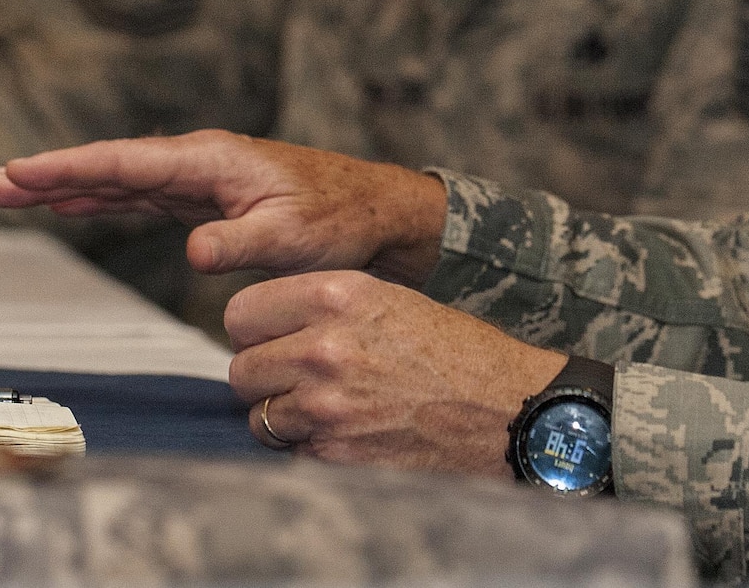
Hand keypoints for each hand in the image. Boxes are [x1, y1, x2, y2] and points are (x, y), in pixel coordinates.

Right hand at [0, 131, 448, 283]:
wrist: (376, 213)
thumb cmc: (339, 219)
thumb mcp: (291, 235)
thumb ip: (240, 243)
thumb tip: (193, 251)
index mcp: (213, 160)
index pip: (127, 162)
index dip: (68, 168)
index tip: (18, 171)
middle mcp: (201, 162)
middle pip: (111, 166)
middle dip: (49, 173)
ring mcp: (202, 179)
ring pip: (122, 179)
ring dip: (68, 185)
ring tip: (10, 191)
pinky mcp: (208, 200)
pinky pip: (143, 196)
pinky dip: (105, 197)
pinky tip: (73, 202)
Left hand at [225, 271, 564, 470]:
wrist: (505, 409)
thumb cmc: (455, 352)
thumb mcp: (392, 301)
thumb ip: (326, 306)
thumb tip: (268, 325)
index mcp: (339, 295)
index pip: (242, 311)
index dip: (255, 329)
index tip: (271, 339)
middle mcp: (325, 347)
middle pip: (242, 368)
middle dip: (265, 378)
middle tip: (300, 380)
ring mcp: (326, 405)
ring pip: (259, 416)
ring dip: (284, 417)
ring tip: (330, 408)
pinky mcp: (333, 453)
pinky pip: (290, 452)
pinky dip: (310, 449)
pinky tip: (350, 434)